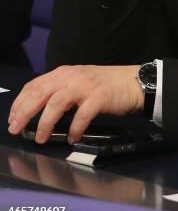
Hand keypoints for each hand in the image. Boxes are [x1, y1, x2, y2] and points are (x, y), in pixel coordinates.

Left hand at [8, 65, 143, 143]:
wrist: (133, 82)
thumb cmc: (105, 85)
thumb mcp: (78, 81)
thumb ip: (60, 90)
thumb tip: (38, 110)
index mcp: (64, 73)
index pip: (34, 85)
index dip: (19, 103)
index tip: (12, 118)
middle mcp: (72, 77)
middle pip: (40, 93)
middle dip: (24, 112)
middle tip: (15, 129)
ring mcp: (85, 86)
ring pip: (56, 103)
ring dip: (45, 122)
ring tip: (41, 137)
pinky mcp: (99, 97)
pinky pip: (82, 115)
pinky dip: (74, 128)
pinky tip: (72, 137)